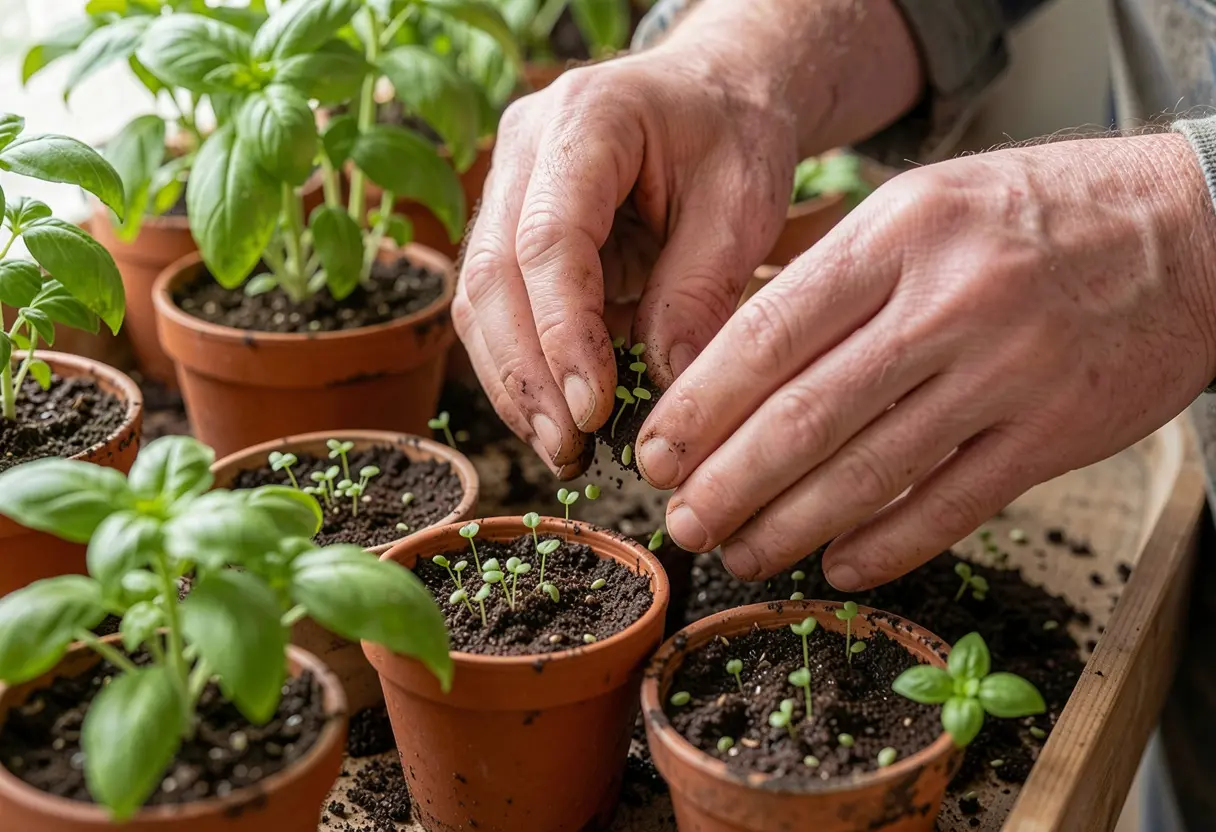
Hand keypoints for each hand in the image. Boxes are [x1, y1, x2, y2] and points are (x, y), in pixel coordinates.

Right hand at [452, 48, 797, 475]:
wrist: (711, 93)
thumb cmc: (734, 135)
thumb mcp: (743, 203)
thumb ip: (701, 289)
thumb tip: (661, 387)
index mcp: (587, 118)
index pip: (548, 240)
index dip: (563, 333)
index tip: (592, 410)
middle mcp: (523, 147)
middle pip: (492, 274)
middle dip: (525, 374)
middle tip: (566, 448)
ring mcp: (505, 186)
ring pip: (478, 298)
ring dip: (514, 383)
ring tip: (559, 450)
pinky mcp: (508, 227)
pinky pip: (497, 307)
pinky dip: (523, 368)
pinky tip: (555, 417)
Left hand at [636, 133, 1215, 587]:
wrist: (1191, 228)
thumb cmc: (1033, 215)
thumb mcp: (922, 206)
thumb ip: (833, 275)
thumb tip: (731, 360)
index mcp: (895, 236)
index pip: (766, 333)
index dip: (699, 405)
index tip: (654, 452)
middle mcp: (943, 305)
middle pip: (803, 415)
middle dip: (726, 482)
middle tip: (680, 521)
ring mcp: (1002, 373)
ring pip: (868, 472)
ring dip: (789, 526)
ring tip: (739, 553)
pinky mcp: (1051, 434)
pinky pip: (950, 506)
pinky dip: (885, 545)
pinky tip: (836, 565)